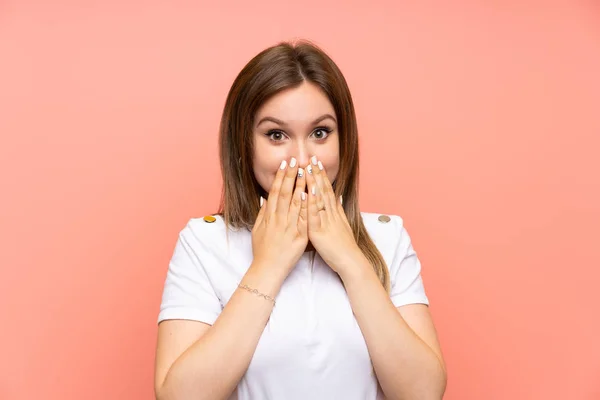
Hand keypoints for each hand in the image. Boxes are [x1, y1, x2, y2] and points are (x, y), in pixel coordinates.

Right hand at [251, 158, 307, 279]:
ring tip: (303, 171)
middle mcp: (278, 219)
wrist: (268, 269)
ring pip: (294, 203)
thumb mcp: (258, 229)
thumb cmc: (262, 250)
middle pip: (284, 193)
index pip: (275, 192)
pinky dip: (305, 206)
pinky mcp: (298, 236)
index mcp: (269, 216)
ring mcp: (288, 227)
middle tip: (294, 160)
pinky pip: (303, 218)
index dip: (280, 177)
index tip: (284, 164)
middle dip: (290, 176)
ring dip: (299, 186)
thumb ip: (262, 213)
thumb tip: (263, 197)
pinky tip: (308, 194)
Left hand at [305, 156, 362, 274]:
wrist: (351, 262)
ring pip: (319, 198)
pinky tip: (308, 191)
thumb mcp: (342, 225)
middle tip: (312, 158)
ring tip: (308, 168)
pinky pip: (314, 214)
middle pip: (324, 190)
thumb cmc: (344, 247)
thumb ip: (338, 211)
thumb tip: (339, 198)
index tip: (317, 163)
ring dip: (314, 182)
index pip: (327, 190)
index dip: (322, 176)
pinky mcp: (319, 231)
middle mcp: (330, 213)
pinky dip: (311, 202)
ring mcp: (325, 221)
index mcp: (334, 213)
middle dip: (317, 173)